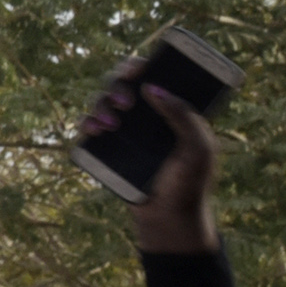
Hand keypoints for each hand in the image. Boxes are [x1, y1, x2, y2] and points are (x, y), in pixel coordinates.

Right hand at [78, 57, 219, 253]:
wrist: (168, 220)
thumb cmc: (190, 185)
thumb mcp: (199, 149)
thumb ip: (184, 116)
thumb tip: (153, 88)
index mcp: (171, 110)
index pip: (153, 76)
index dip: (140, 66)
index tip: (136, 69)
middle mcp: (145, 116)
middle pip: (121, 84)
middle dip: (117, 85)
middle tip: (125, 101)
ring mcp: (124, 132)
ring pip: (102, 102)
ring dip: (101, 105)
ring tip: (110, 125)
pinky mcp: (106, 149)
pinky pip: (88, 127)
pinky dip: (86, 122)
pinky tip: (94, 131)